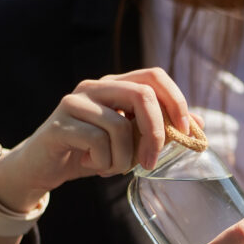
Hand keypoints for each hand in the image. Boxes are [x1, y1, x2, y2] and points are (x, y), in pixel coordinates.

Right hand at [0, 67, 190, 211]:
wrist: (44, 167)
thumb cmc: (90, 153)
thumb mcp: (130, 142)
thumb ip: (159, 130)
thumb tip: (199, 125)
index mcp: (115, 85)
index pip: (154, 76)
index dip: (176, 100)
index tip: (186, 131)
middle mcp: (96, 87)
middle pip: (141, 95)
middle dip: (155, 134)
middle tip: (151, 162)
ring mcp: (76, 103)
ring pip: (120, 125)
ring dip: (124, 157)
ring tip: (114, 168)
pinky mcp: (60, 125)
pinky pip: (98, 142)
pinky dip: (104, 162)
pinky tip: (95, 166)